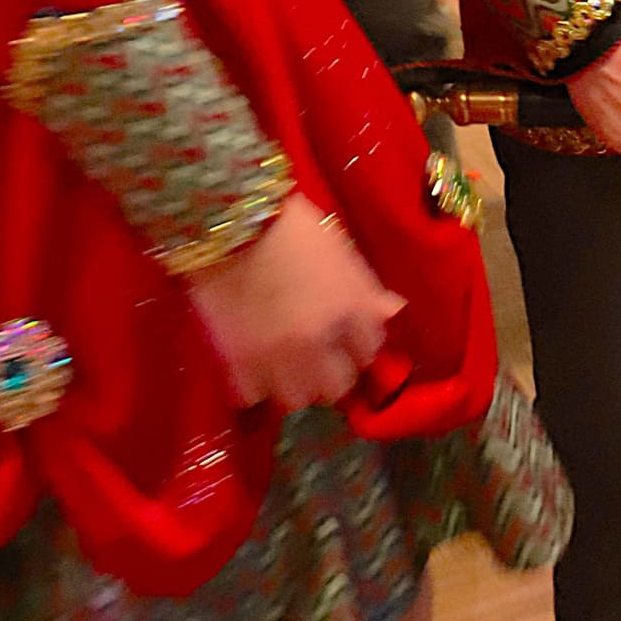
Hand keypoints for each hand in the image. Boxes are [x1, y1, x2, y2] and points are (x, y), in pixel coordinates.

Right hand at [188, 193, 403, 410]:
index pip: (370, 350)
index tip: (347, 337)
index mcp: (349, 309)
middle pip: (338, 387)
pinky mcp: (238, 364)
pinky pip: (255, 396)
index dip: (358, 343)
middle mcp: (319, 342)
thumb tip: (392, 311)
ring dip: (295, 384)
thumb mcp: (337, 248)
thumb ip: (364, 289)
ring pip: (298, 399)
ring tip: (284, 364)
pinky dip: (255, 384)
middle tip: (317, 355)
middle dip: (331, 372)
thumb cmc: (289, 225)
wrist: (229, 221)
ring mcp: (278, 358)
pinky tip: (254, 363)